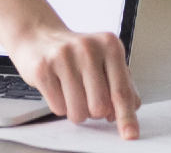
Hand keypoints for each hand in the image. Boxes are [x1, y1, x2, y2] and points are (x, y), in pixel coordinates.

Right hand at [0, 0, 140, 138]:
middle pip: (99, 107)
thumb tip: (130, 110)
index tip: (130, 134)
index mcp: (110, 45)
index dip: (126, 117)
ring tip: (72, 91)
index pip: (121, 91)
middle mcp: (88, 48)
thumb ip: (122, 84)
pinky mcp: (43, 68)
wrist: (39, 36)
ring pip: (78, 112)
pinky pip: (58, 108)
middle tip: (88, 95)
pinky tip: (58, 87)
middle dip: (94, 112)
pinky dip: (60, 105)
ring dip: (76, 111)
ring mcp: (64, 57)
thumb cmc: (76, 53)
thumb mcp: (105, 60)